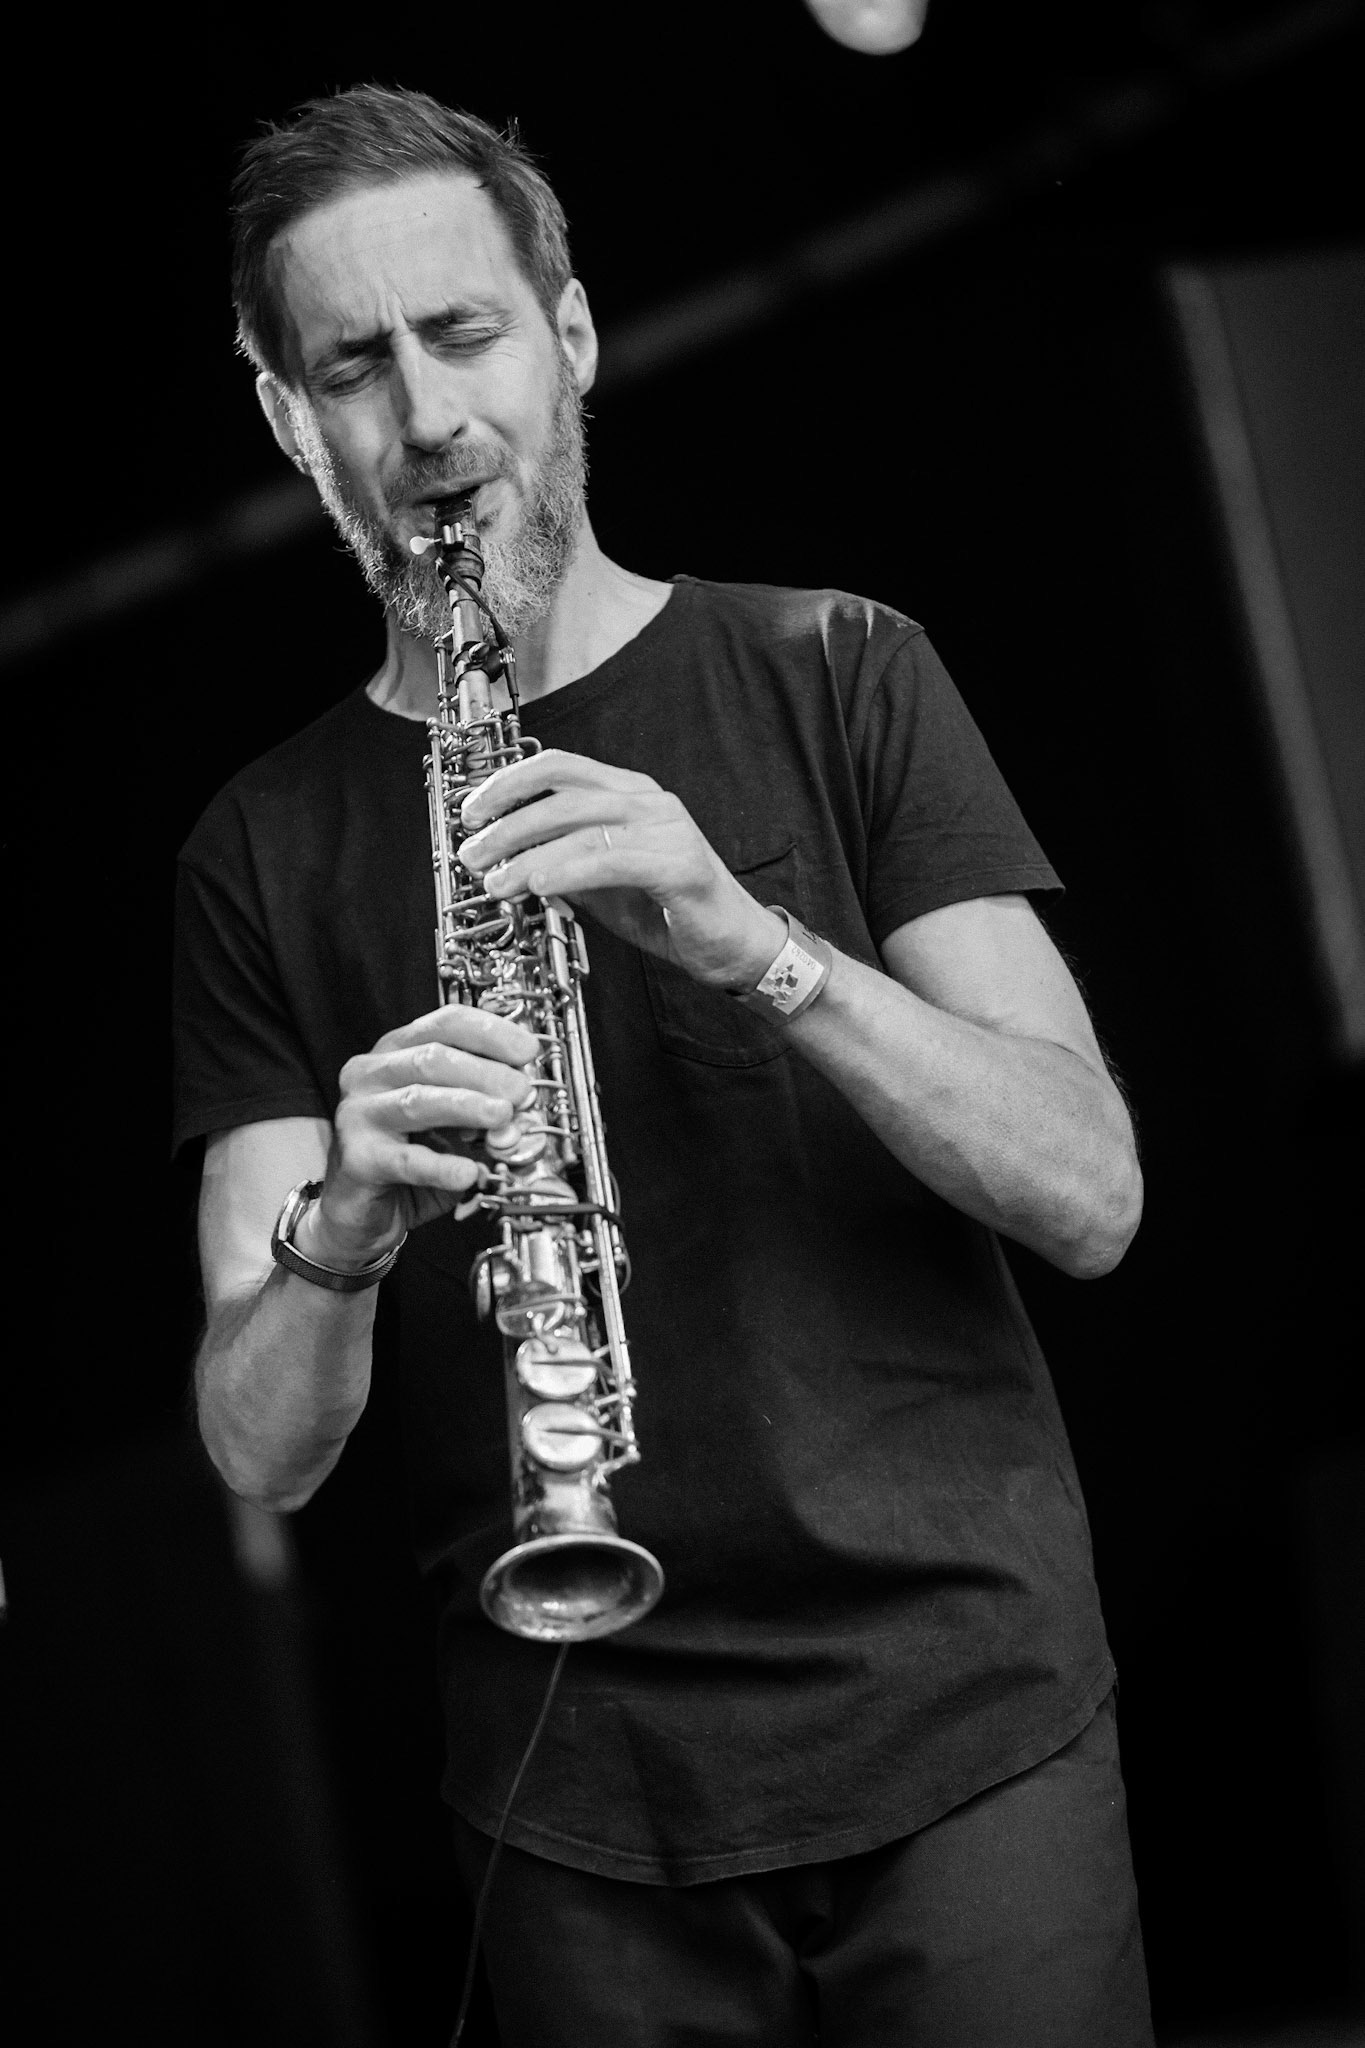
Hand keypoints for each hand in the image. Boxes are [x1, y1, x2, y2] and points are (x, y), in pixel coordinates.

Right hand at [303, 1003, 540, 1269]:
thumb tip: (525, 1103)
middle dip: (486, 1073)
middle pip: (432, 1058)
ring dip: (468, 1106)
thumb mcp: (454, 1124)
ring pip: (418, 1100)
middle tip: (521, 1092)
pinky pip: (406, 1159)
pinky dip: (442, 1165)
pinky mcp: (358, 1158)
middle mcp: (372, 1075)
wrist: (361, 1211)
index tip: (527, 1050)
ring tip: (502, 1118)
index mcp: (397, 1052)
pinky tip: (469, 1171)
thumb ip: (485, 1108)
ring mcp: (360, 1114)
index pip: (445, 1024)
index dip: (490, 1033)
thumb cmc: (409, 1156)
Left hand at [458, 751, 786, 989]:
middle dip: (505, 825)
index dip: (508, 783)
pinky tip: (538, 886)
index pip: (559, 767)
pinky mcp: (681, 865)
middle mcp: (649, 802)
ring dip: (525, 855)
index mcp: (630, 794)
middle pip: (561, 795)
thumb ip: (563, 864)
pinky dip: (568, 870)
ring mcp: (668, 829)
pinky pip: (612, 861)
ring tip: (495, 882)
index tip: (471, 813)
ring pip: (580, 828)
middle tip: (472, 856)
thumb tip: (506, 862)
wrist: (734, 945)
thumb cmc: (670, 911)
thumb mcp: (603, 883)